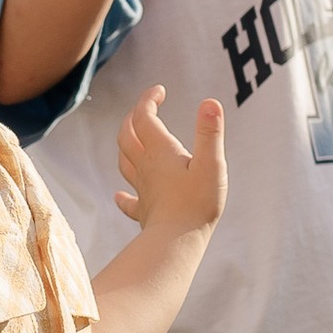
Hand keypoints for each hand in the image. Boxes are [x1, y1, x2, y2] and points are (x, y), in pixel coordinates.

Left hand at [112, 87, 226, 240]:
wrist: (177, 242)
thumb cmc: (197, 203)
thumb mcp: (211, 164)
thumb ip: (210, 133)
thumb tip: (210, 102)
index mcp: (160, 151)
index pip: (145, 117)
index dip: (149, 100)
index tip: (160, 91)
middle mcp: (146, 167)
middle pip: (127, 136)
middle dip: (133, 118)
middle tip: (145, 109)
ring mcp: (143, 190)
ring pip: (124, 162)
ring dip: (125, 146)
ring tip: (132, 139)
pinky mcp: (145, 212)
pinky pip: (129, 201)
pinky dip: (123, 196)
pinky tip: (120, 196)